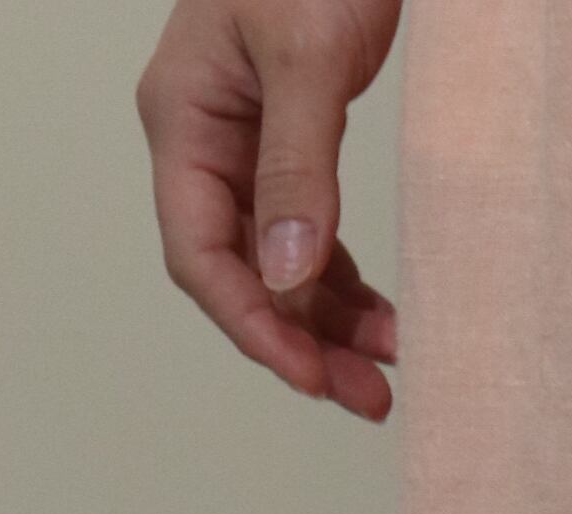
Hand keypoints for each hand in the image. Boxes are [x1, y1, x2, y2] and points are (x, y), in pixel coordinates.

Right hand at [137, 0, 404, 418]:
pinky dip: (346, 284)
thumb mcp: (306, 56)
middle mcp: (207, 142)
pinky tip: (385, 319)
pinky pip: (310, 236)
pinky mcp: (294, 145)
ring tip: (388, 373)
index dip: (253, 325)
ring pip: (280, 265)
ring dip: (330, 325)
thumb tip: (288, 275)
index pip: (200, 253)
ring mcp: (248, 146)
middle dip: (301, 342)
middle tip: (368, 399)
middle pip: (241, 274)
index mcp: (184, 120)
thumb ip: (298, 167)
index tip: (310, 376)